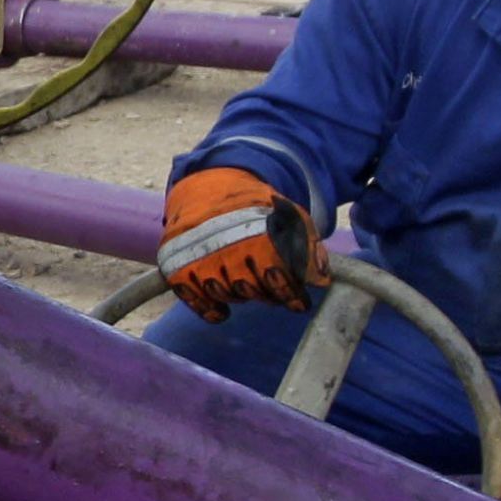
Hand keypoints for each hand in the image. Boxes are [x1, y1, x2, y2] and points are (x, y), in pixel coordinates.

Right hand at [157, 165, 320, 321]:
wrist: (210, 190)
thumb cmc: (255, 207)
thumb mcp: (291, 218)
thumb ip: (308, 248)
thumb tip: (321, 280)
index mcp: (259, 238)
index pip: (280, 281)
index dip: (292, 296)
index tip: (299, 303)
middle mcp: (229, 251)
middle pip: (255, 292)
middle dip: (268, 293)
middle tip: (271, 286)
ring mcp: (201, 261)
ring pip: (227, 295)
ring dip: (241, 294)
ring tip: (246, 282)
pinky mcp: (179, 268)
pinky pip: (197, 302)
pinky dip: (211, 310)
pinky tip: (222, 310)